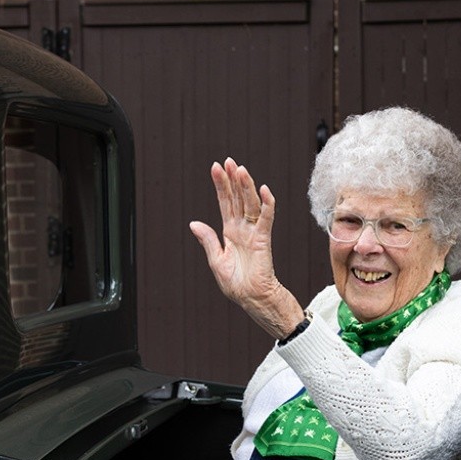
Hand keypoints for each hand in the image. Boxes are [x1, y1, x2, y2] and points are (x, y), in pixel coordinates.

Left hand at [190, 158, 302, 339]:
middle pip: (237, 198)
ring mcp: (254, 232)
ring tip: (240, 170)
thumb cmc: (236, 284)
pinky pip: (266, 219)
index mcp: (229, 232)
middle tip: (228, 161)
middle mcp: (242, 229)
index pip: (225, 203)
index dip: (220, 186)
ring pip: (250, 204)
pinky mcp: (264, 240)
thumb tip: (194, 223)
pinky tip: (264, 190)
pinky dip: (266, 204)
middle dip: (232, 180)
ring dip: (246, 186)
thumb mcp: (216, 261)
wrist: (252, 298)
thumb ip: (208, 240)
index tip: (215, 168)